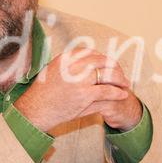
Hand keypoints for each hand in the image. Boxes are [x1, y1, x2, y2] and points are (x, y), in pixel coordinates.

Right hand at [14, 48, 135, 131]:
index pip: (91, 52)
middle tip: (121, 74)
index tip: (108, 64)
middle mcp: (74, 66)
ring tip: (125, 84)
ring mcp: (80, 80)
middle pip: (102, 61)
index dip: (103, 58)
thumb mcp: (53, 71)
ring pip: (108, 74)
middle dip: (114, 67)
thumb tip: (85, 60)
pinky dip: (117, 92)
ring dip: (120, 79)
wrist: (35, 109)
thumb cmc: (43, 93)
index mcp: (66, 58)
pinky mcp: (85, 94)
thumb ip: (69, 65)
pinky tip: (122, 94)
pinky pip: (107, 91)